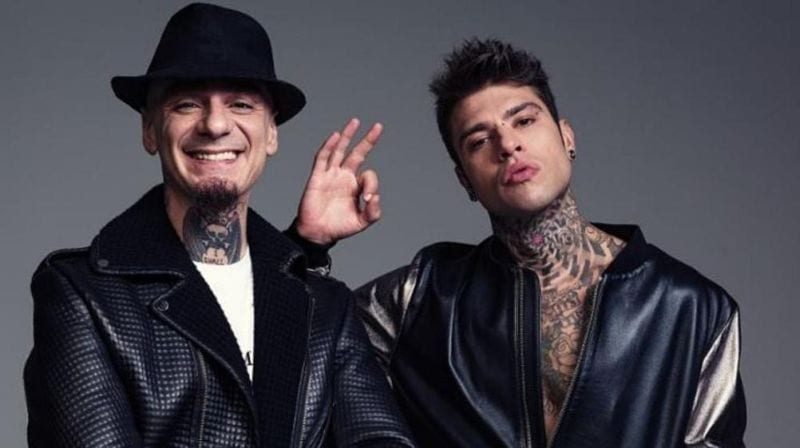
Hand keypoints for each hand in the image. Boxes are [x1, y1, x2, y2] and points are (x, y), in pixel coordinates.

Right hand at [296, 118, 382, 244]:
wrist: (318, 233)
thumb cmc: (339, 227)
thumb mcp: (362, 222)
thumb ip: (373, 212)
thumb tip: (375, 196)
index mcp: (355, 185)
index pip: (368, 174)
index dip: (372, 184)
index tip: (369, 198)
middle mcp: (344, 176)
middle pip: (357, 153)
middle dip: (367, 140)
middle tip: (378, 126)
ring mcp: (330, 175)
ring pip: (340, 150)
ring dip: (347, 136)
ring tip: (355, 122)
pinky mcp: (317, 177)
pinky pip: (322, 158)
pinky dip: (328, 147)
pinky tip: (335, 136)